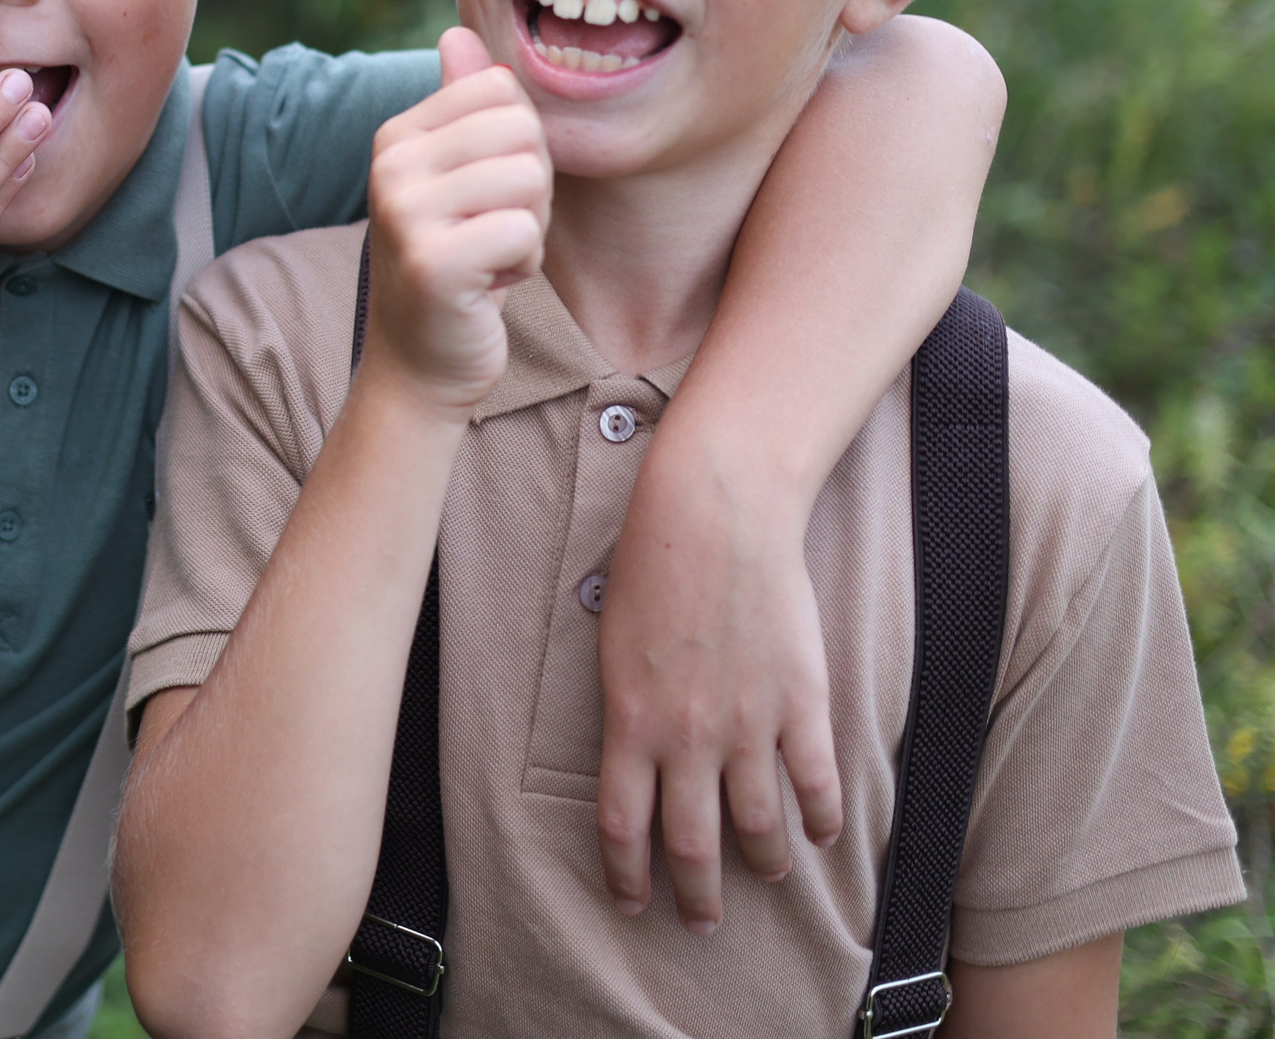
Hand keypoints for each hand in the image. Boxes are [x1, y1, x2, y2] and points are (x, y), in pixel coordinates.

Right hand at [360, 28, 550, 412]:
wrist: (422, 362)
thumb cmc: (456, 264)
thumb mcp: (457, 178)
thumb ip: (461, 106)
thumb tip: (458, 32)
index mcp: (397, 134)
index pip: (502, 90)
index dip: (520, 144)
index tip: (488, 194)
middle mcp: (390, 165)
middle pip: (522, 131)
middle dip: (532, 188)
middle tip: (494, 231)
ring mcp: (405, 212)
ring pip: (528, 179)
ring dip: (529, 228)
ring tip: (490, 256)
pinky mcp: (432, 262)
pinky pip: (522, 231)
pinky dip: (522, 265)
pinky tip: (487, 285)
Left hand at [596, 454, 840, 934]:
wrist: (715, 515)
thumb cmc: (651, 567)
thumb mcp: (612, 644)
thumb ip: (627, 710)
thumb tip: (636, 760)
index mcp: (630, 721)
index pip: (622, 825)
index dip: (628, 876)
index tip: (634, 903)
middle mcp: (687, 736)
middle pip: (691, 846)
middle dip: (696, 896)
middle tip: (703, 921)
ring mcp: (748, 723)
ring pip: (759, 827)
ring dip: (765, 865)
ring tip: (769, 878)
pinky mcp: (801, 702)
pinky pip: (815, 783)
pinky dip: (821, 819)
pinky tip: (823, 836)